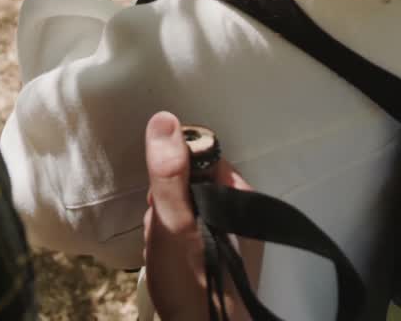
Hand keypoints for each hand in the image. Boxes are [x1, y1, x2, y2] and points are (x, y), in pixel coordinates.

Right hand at [143, 112, 261, 320]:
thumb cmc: (191, 281)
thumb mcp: (173, 220)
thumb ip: (169, 172)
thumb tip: (164, 120)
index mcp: (240, 197)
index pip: (203, 159)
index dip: (173, 171)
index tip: (158, 195)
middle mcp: (242, 215)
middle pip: (193, 186)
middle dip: (167, 203)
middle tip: (158, 229)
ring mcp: (234, 239)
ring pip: (190, 213)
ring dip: (167, 226)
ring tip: (160, 250)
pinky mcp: (222, 261)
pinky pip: (193, 237)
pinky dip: (175, 245)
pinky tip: (167, 263)